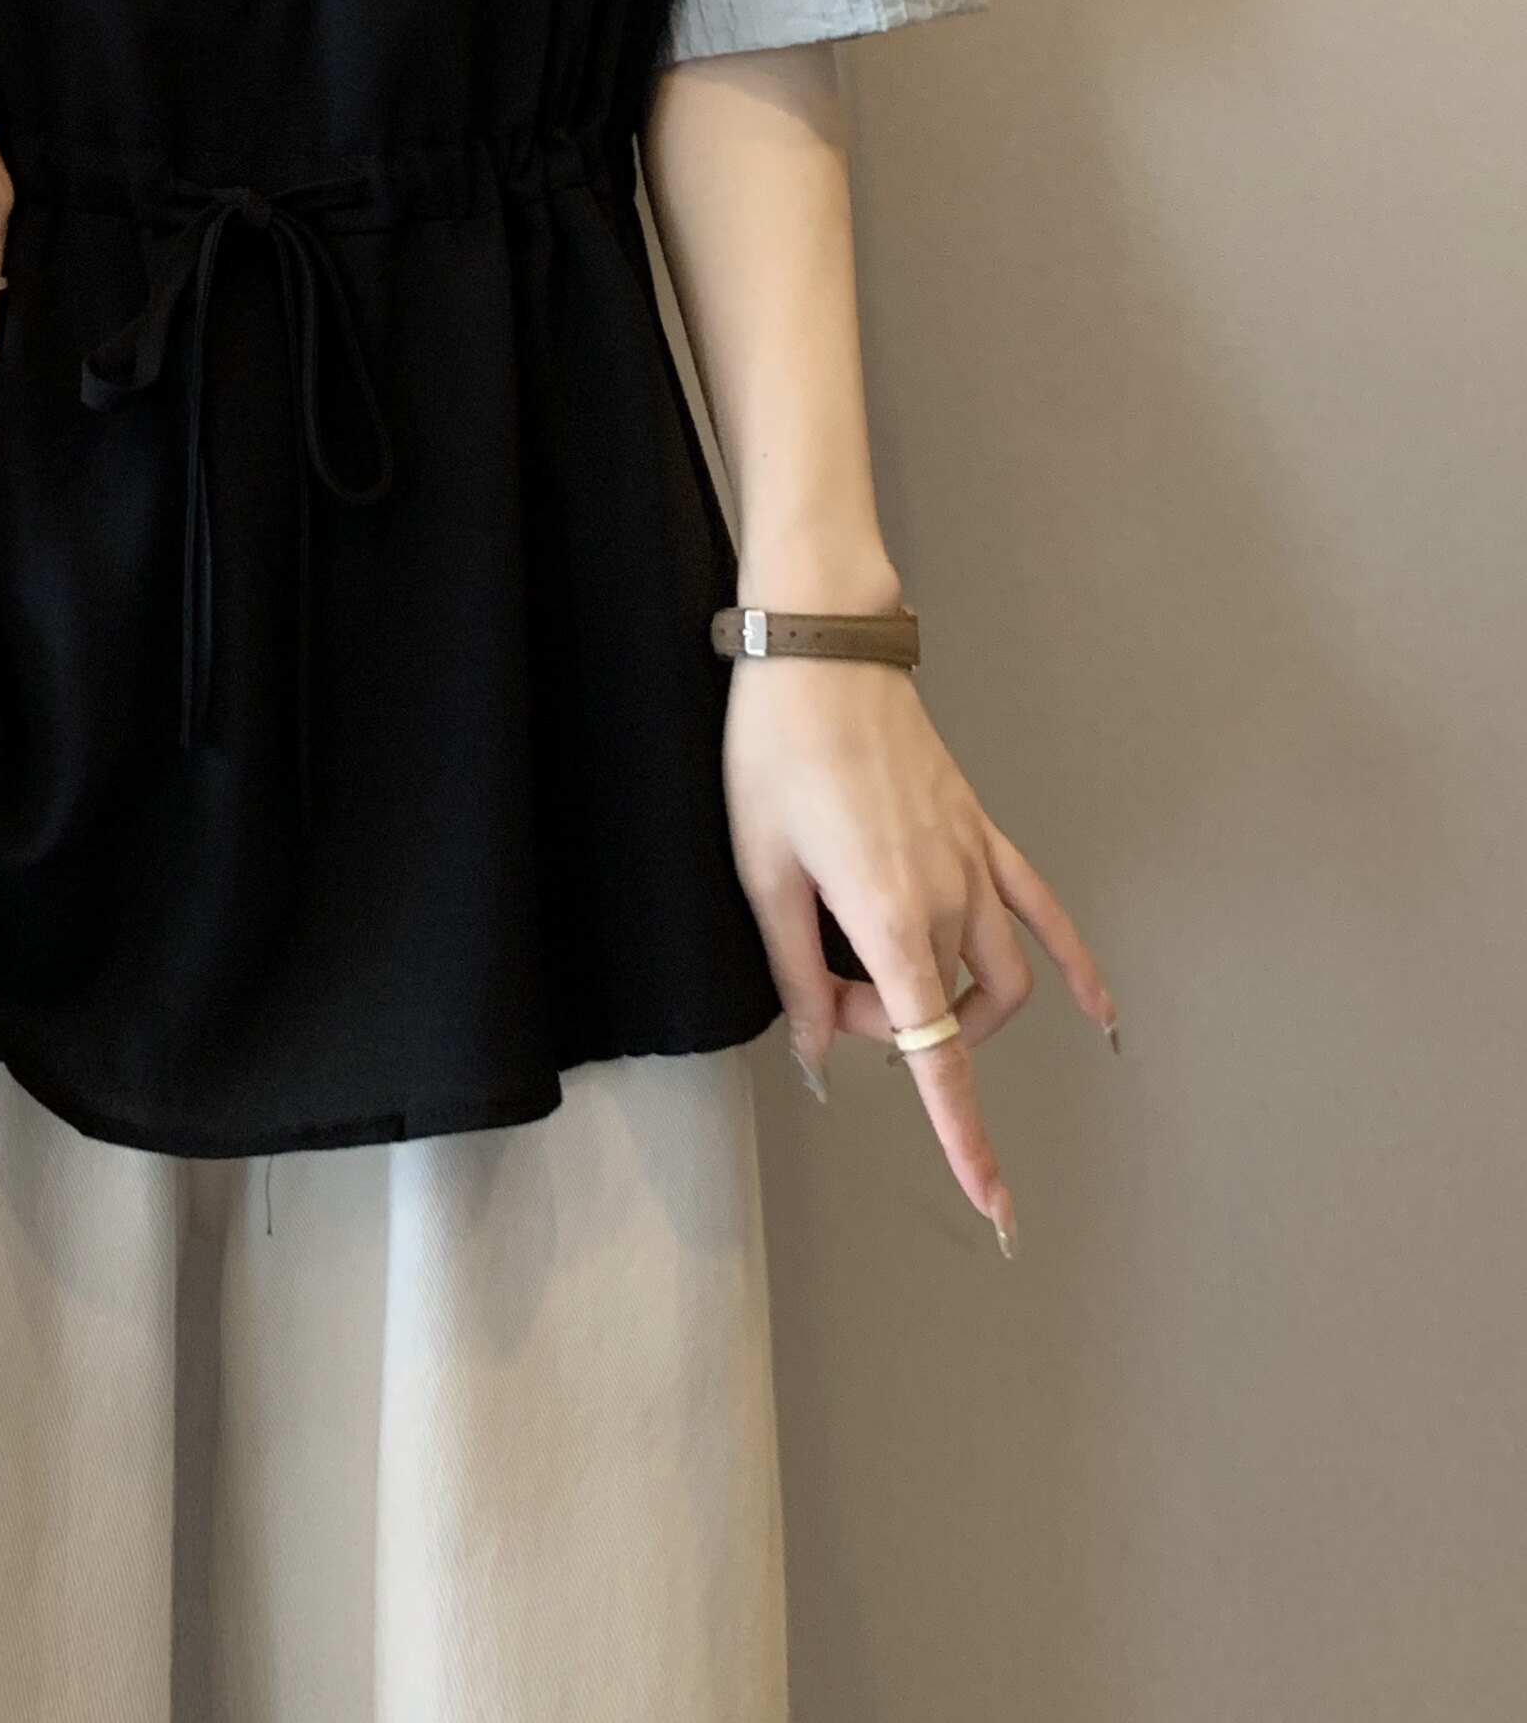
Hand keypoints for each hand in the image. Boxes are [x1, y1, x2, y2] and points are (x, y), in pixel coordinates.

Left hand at [723, 638, 1116, 1253]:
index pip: (936, 1056)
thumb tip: (816, 1054)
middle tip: (817, 986)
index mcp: (890, 917)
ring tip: (870, 972)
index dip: (964, 1139)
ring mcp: (977, 865)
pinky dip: (1077, 968)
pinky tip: (1102, 1013)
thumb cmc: (776, 752)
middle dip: (878, 1028)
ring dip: (950, 1008)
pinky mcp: (982, 833)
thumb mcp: (761, 870)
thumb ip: (796, 973)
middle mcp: (950, 900)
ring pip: (995, 978)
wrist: (820, 655)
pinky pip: (1045, 914)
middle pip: (938, 1014)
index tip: (997, 1208)